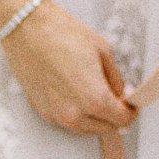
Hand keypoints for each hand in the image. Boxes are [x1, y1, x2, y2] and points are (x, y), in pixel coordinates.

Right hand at [1, 0, 135, 136]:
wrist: (27, 29)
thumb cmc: (62, 34)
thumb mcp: (103, 51)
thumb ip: (116, 80)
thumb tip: (122, 94)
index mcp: (94, 99)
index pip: (122, 119)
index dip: (131, 111)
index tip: (131, 104)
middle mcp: (75, 115)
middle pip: (106, 128)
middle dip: (114, 116)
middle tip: (115, 99)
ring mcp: (57, 116)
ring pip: (86, 129)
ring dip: (96, 118)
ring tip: (95, 96)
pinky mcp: (43, 112)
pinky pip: (68, 122)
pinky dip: (77, 115)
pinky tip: (76, 96)